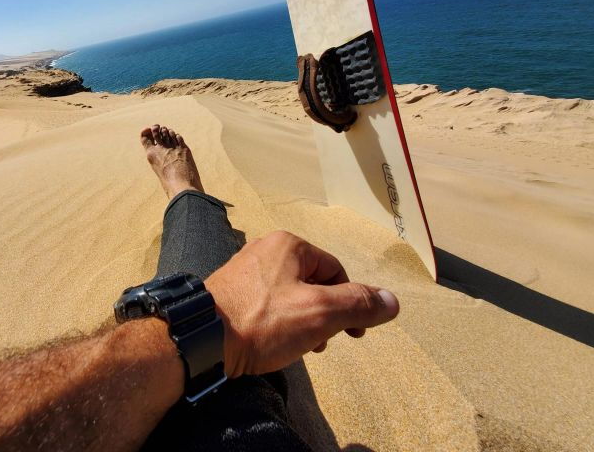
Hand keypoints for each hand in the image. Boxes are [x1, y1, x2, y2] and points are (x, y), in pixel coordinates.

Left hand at [206, 230, 398, 376]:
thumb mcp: (320, 313)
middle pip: (313, 282)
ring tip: (296, 347)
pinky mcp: (229, 292)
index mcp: (289, 245)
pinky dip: (277, 323)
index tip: (352, 335)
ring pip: (290, 295)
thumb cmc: (261, 322)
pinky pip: (266, 304)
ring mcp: (244, 270)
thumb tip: (392, 301)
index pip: (336, 271)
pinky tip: (272, 344)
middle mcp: (265, 249)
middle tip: (321, 343)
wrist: (201, 339)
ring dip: (302, 321)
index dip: (350, 304)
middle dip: (324, 314)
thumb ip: (358, 305)